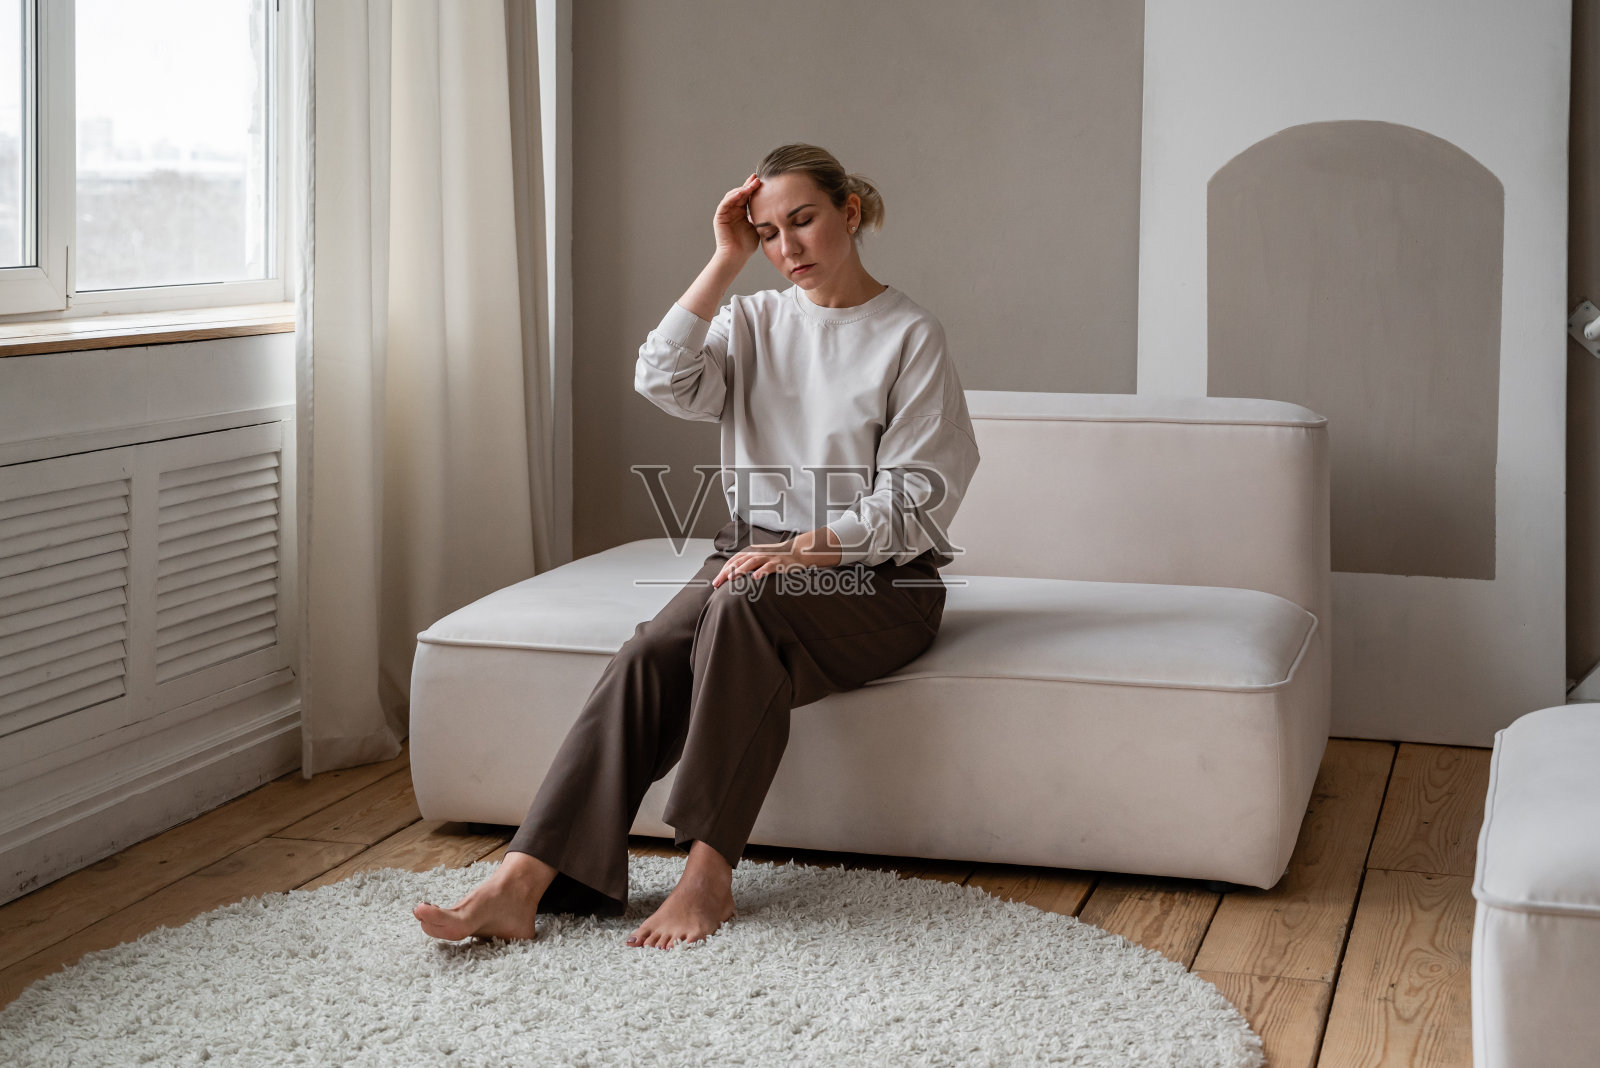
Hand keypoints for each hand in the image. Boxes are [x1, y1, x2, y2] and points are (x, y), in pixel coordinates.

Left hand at [711, 528, 841, 587]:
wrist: (797, 551)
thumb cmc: (776, 558)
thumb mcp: (759, 558)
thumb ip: (747, 564)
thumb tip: (731, 576)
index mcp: (751, 553)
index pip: (733, 561)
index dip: (723, 571)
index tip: (715, 582)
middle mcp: (757, 554)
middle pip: (738, 562)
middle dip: (726, 573)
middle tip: (717, 583)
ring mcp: (768, 558)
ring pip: (751, 562)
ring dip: (741, 570)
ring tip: (732, 578)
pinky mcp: (778, 563)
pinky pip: (769, 567)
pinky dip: (761, 572)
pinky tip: (755, 578)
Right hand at [713, 173, 761, 263]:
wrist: (736, 257)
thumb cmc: (747, 246)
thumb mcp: (757, 227)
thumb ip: (761, 216)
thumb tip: (774, 208)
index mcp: (741, 212)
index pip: (748, 196)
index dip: (754, 188)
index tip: (763, 181)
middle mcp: (733, 210)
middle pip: (740, 193)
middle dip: (748, 185)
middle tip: (757, 178)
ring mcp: (725, 213)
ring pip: (732, 196)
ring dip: (742, 189)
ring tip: (751, 185)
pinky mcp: (719, 216)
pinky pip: (725, 203)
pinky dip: (732, 197)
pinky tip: (741, 193)